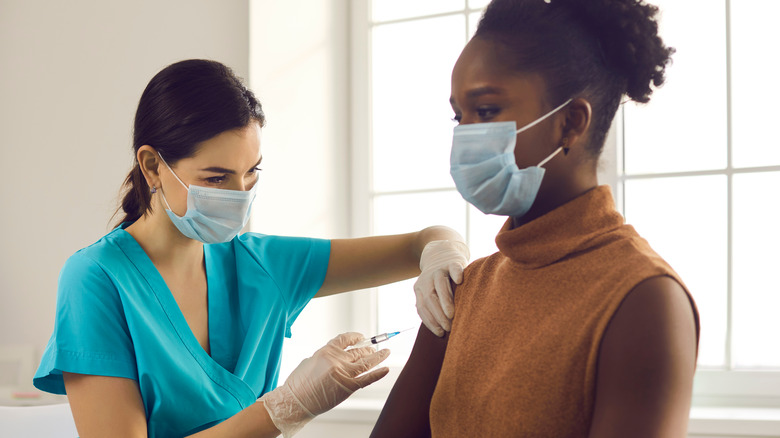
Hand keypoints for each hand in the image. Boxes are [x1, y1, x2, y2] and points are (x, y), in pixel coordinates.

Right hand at [259, 332, 389, 436]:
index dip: (355, 337)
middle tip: (374, 348)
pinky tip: (386, 369)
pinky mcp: (348, 387)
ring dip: (378, 356)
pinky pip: (367, 378)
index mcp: (326, 350)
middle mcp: (337, 359)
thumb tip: (337, 357)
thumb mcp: (311, 361)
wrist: (295, 402)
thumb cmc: (299, 384)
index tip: (361, 337)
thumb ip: (326, 357)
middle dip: (368, 349)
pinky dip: (378, 373)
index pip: (345, 339)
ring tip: (385, 352)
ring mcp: (344, 373)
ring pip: (366, 362)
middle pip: (358, 351)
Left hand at [414, 240, 469, 336]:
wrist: (441, 252)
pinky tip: (460, 282)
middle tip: (448, 327)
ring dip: (445, 301)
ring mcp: (439, 270)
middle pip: (430, 298)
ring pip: (440, 285)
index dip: (430, 321)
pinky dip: (456, 274)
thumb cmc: (439, 280)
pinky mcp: (452, 262)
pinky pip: (453, 268)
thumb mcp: (431, 291)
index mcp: (420, 288)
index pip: (422, 307)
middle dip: (438, 315)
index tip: (440, 333)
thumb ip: (433, 305)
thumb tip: (440, 331)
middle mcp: (427, 279)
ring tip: (452, 315)